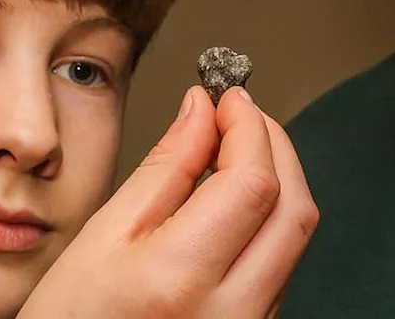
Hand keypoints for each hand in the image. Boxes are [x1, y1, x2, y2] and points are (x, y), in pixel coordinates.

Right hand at [18, 86, 317, 318]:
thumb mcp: (101, 237)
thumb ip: (163, 169)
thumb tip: (200, 112)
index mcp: (181, 278)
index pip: (251, 182)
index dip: (248, 127)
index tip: (230, 97)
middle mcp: (230, 312)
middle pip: (293, 207)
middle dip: (274, 146)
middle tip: (241, 115)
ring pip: (293, 238)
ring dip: (277, 182)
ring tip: (235, 152)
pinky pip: (281, 266)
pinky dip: (268, 221)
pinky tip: (235, 203)